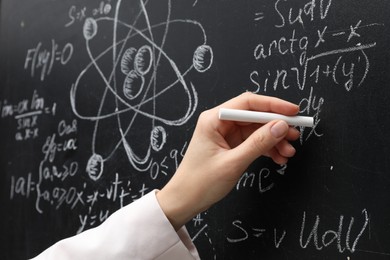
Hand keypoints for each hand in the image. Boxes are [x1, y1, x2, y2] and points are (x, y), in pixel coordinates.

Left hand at [157, 92, 299, 229]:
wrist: (185, 201)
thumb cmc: (200, 182)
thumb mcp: (233, 163)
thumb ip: (258, 143)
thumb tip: (281, 126)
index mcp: (214, 119)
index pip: (248, 103)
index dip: (272, 105)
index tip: (293, 112)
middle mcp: (220, 122)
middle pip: (255, 116)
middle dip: (276, 126)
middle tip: (295, 135)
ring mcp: (226, 134)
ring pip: (257, 130)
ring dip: (274, 140)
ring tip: (288, 152)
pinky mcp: (230, 146)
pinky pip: (253, 142)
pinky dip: (267, 149)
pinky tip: (278, 157)